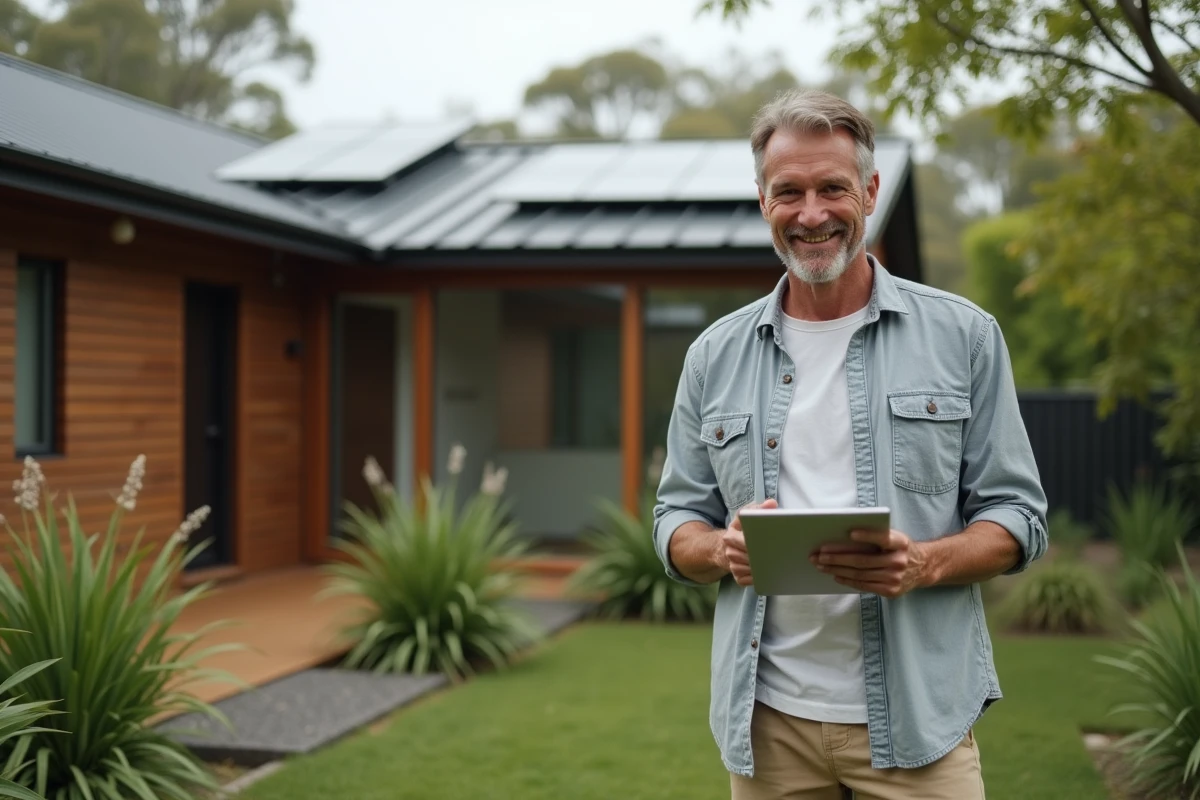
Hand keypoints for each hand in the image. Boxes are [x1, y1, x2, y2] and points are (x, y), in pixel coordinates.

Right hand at [718, 498, 777, 586]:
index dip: (756, 541)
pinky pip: (749, 580)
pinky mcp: (737, 577)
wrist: (723, 548)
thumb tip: (771, 504)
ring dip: (762, 567)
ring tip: (774, 561)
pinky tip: (765, 572)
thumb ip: (757, 509)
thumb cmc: (740, 531)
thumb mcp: (744, 517)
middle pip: (748, 556)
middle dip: (762, 555)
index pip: (744, 539)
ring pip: (750, 569)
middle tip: (777, 553)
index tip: (769, 541)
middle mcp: (729, 551)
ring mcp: (732, 565)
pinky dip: (758, 578)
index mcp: (731, 535)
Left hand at [811, 528, 929, 597]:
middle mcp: (899, 561)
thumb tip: (844, 537)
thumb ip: (877, 536)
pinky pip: (864, 585)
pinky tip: (835, 575)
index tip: (850, 533)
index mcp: (901, 543)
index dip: (867, 536)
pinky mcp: (891, 591)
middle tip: (818, 554)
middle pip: (862, 560)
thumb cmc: (901, 548)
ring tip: (820, 565)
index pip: (883, 538)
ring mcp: (895, 578)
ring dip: (836, 569)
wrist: (923, 567)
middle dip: (837, 557)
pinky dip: (847, 580)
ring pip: (859, 574)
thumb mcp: (895, 537)